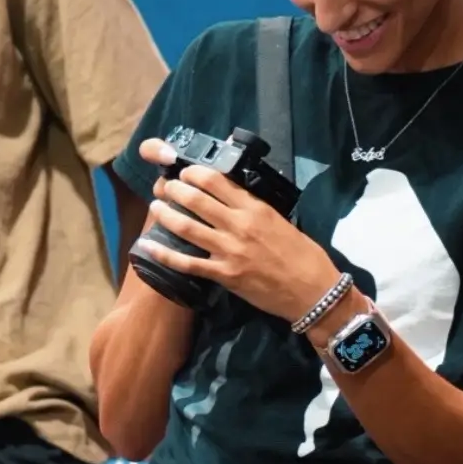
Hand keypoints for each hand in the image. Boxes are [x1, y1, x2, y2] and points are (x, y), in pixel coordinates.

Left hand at [134, 140, 335, 323]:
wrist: (313, 291)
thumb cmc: (304, 255)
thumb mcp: (281, 221)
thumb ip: (255, 209)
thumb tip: (234, 198)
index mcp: (255, 209)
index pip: (216, 181)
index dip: (194, 173)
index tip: (185, 172)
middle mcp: (239, 225)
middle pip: (196, 199)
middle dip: (174, 190)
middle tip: (165, 187)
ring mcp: (229, 251)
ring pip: (187, 227)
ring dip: (166, 215)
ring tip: (155, 208)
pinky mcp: (224, 275)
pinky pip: (188, 263)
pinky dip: (165, 254)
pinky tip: (150, 247)